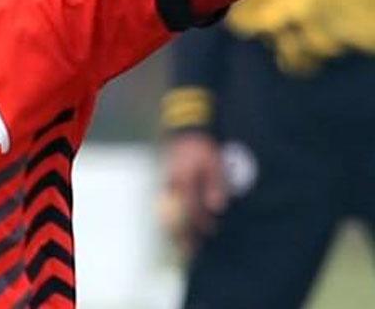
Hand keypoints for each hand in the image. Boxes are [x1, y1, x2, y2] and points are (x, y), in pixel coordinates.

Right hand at [160, 131, 227, 256]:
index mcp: (185, 180)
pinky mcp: (165, 181)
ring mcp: (166, 183)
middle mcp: (172, 184)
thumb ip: (215, 185)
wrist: (184, 130)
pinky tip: (174, 223)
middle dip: (182, 233)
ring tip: (181, 243)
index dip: (201, 222)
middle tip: (189, 250)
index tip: (210, 232)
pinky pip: (166, 203)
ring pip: (167, 210)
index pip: (192, 208)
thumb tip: (216, 207)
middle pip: (175, 214)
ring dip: (174, 227)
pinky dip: (170, 215)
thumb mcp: (214, 163)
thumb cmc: (201, 147)